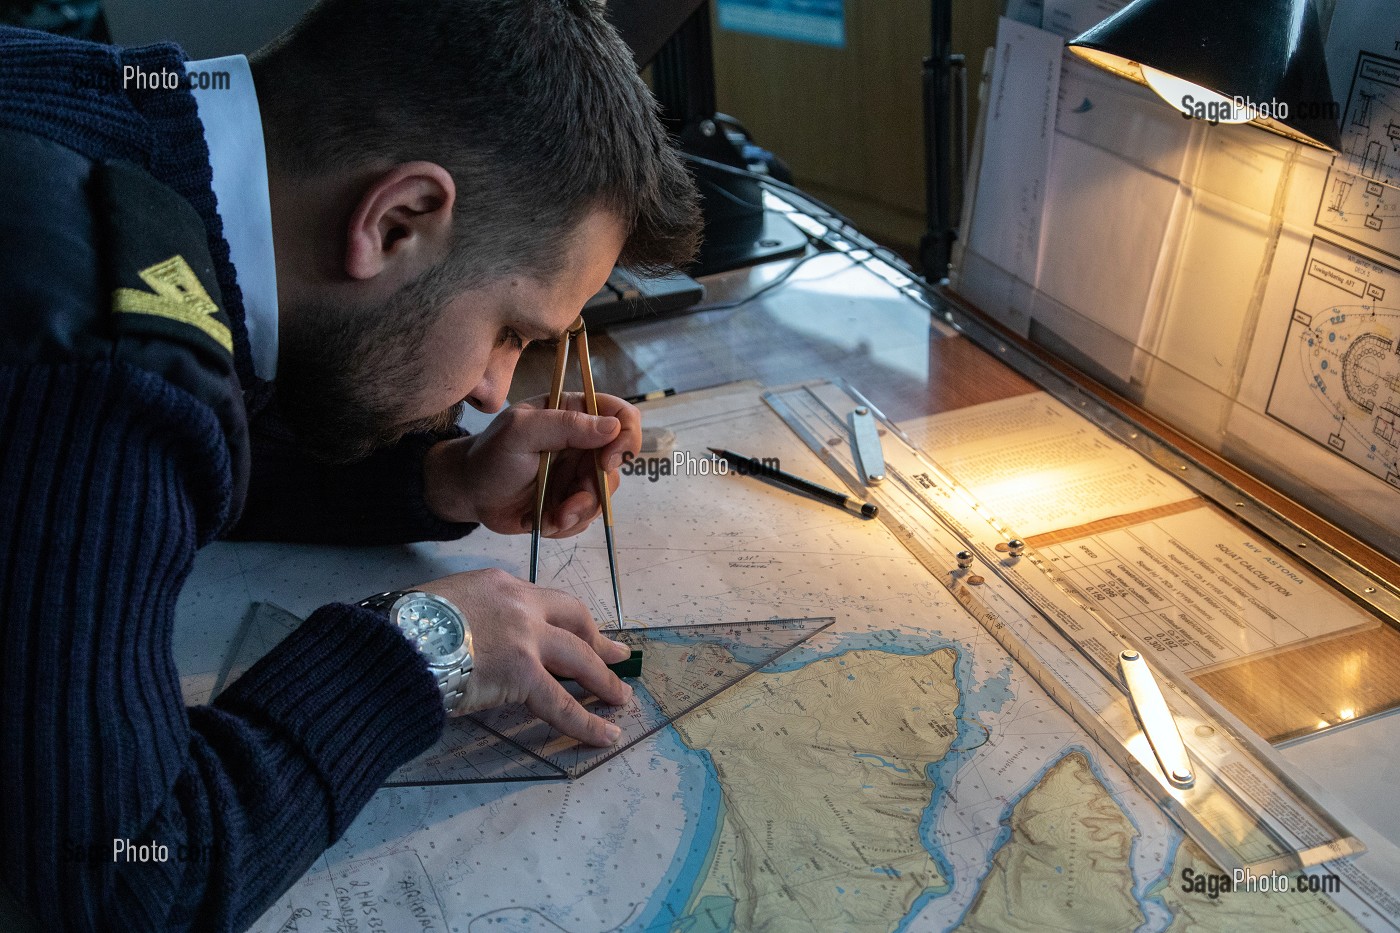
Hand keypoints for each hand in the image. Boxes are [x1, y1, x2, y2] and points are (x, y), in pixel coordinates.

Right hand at [418, 568, 632, 745]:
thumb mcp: (442, 604)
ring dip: (604, 680)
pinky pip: (562, 703)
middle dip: (599, 641)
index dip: (566, 620)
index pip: (544, 602)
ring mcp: (526, 637)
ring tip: (620, 697)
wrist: (393, 642)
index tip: (579, 632)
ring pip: (579, 659)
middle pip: (574, 621)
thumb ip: (470, 617)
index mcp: (498, 584)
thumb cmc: (403, 627)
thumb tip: (475, 643)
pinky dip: (587, 721)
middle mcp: (520, 603)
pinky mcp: (524, 672)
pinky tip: (605, 734)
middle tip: (617, 656)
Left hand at [423, 393, 641, 536]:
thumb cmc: (489, 455)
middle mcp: (582, 443)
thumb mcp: (520, 432)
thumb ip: (565, 425)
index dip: (625, 438)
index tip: (607, 462)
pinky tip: (543, 522)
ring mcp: (578, 474)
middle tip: (569, 503)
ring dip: (579, 512)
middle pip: (617, 464)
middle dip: (595, 489)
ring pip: (604, 495)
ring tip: (551, 518)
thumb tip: (612, 427)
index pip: (621, 416)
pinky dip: (567, 524)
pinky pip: (587, 517)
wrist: (469, 494)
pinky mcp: (571, 502)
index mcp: (574, 413)